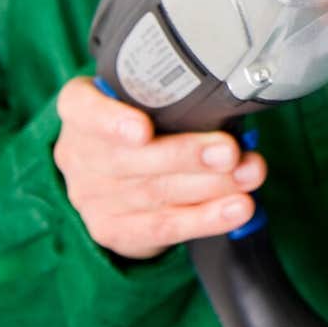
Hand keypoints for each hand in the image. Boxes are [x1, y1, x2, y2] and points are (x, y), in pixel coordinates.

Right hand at [53, 77, 266, 258]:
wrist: (105, 176)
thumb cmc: (132, 120)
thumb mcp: (136, 96)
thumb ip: (168, 97)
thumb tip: (229, 106)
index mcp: (79, 109)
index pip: (83, 109)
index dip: (112, 121)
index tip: (143, 129)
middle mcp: (79, 154)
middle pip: (132, 157)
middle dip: (188, 155)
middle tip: (229, 151)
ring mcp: (92, 197)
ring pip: (156, 192)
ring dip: (210, 186)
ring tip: (248, 175)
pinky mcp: (113, 230)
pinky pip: (164, 226)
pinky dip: (206, 218)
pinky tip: (236, 209)